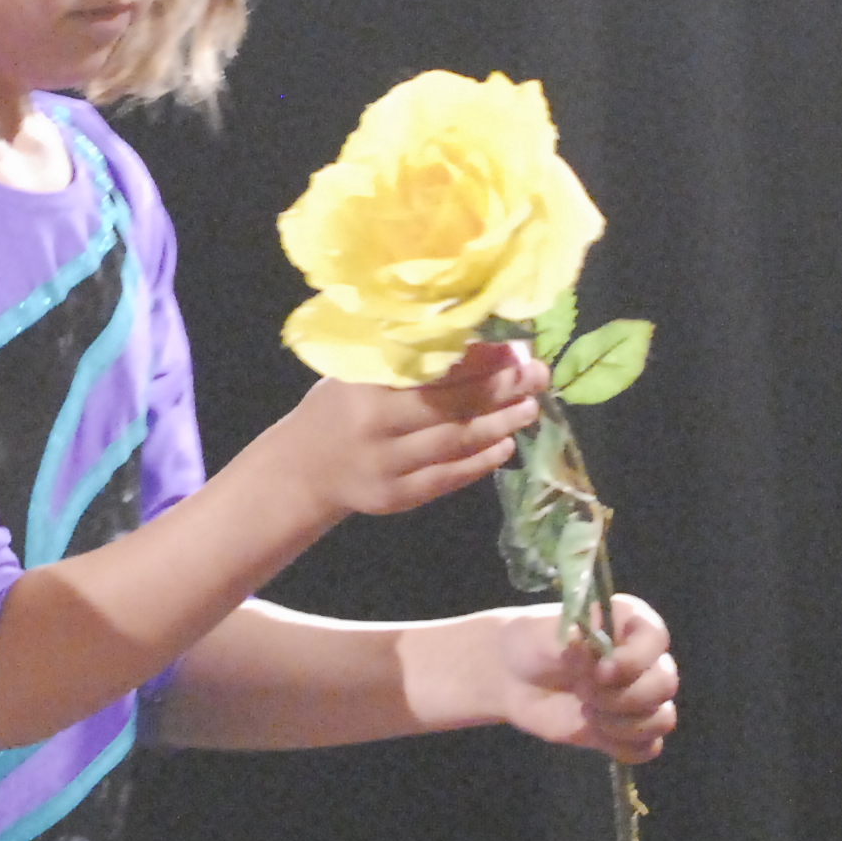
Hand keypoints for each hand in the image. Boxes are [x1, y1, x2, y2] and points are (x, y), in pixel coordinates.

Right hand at [268, 341, 547, 521]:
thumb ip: (409, 360)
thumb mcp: (359, 372)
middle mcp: (375, 427)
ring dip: (498, 424)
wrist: (303, 469)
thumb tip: (479, 343)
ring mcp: (386, 466)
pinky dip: (479, 463)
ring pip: (454, 443)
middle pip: (449, 406)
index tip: (515, 348)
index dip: (479, 359)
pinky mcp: (396, 498)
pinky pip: (447, 478)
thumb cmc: (339, 407)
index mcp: (365, 386)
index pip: (433, 369)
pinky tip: (506, 447)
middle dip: (500, 389)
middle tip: (538, 375)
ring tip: (530, 408)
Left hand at [488, 594, 679, 762]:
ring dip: (623, 724)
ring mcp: (639, 697)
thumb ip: (577, 642)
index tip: (602, 670)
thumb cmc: (536, 642)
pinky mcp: (627, 729)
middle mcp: (644, 660)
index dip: (636, 659)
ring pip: (661, 720)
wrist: (513, 675)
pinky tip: (594, 731)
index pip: (657, 639)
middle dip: (622, 696)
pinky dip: (624, 747)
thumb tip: (598, 656)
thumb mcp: (550, 633)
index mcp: (631, 624)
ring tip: (586, 711)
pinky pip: (647, 748)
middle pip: (664, 684)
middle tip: (582, 691)